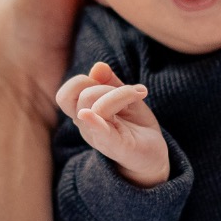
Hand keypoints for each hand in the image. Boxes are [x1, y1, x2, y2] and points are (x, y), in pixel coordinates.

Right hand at [56, 61, 169, 186]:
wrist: (152, 155)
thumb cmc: (135, 124)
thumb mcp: (124, 97)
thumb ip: (110, 81)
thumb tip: (98, 66)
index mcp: (84, 113)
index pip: (67, 94)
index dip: (82, 81)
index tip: (106, 81)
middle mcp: (87, 126)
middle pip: (81, 96)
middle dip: (105, 86)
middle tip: (131, 91)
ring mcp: (100, 136)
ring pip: (96, 107)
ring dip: (120, 94)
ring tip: (139, 94)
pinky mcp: (116, 146)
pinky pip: (100, 132)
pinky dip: (93, 121)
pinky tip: (88, 114)